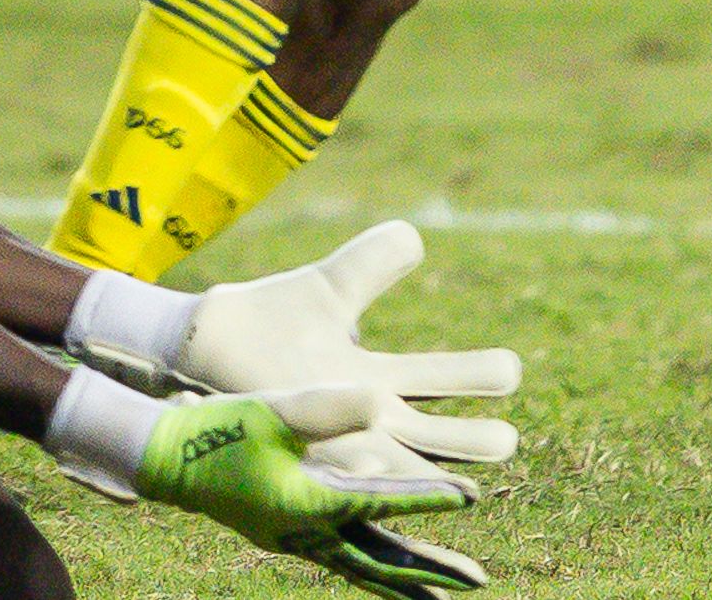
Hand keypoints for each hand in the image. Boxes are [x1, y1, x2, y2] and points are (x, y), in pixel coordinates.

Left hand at [126, 221, 524, 462]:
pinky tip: (391, 472)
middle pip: (435, 436)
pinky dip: (372, 477)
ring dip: (431, 469)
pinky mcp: (299, 449)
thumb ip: (370, 262)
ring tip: (467, 472)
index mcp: (377, 380)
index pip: (442, 381)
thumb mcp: (329, 290)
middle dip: (474, 440)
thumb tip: (416, 236)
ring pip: (398, 465)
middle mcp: (363, 417)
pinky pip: (343, 474)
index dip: (478, 377)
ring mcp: (334, 438)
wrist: (200, 342)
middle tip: (507, 436)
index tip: (511, 368)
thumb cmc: (265, 322)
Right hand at [137, 390, 487, 595]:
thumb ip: (325, 408)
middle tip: (479, 583)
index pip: (380, 502)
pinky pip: (345, 557)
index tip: (469, 497)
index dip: (427, 499)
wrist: (167, 459)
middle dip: (430, 571)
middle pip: (381, 559)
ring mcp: (298, 539)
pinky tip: (391, 567)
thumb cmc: (217, 429)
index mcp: (306, 502)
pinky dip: (375, 566)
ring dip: (407, 580)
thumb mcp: (271, 411)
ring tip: (448, 594)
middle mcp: (307, 532)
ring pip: (365, 566)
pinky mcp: (290, 534)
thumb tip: (379, 401)